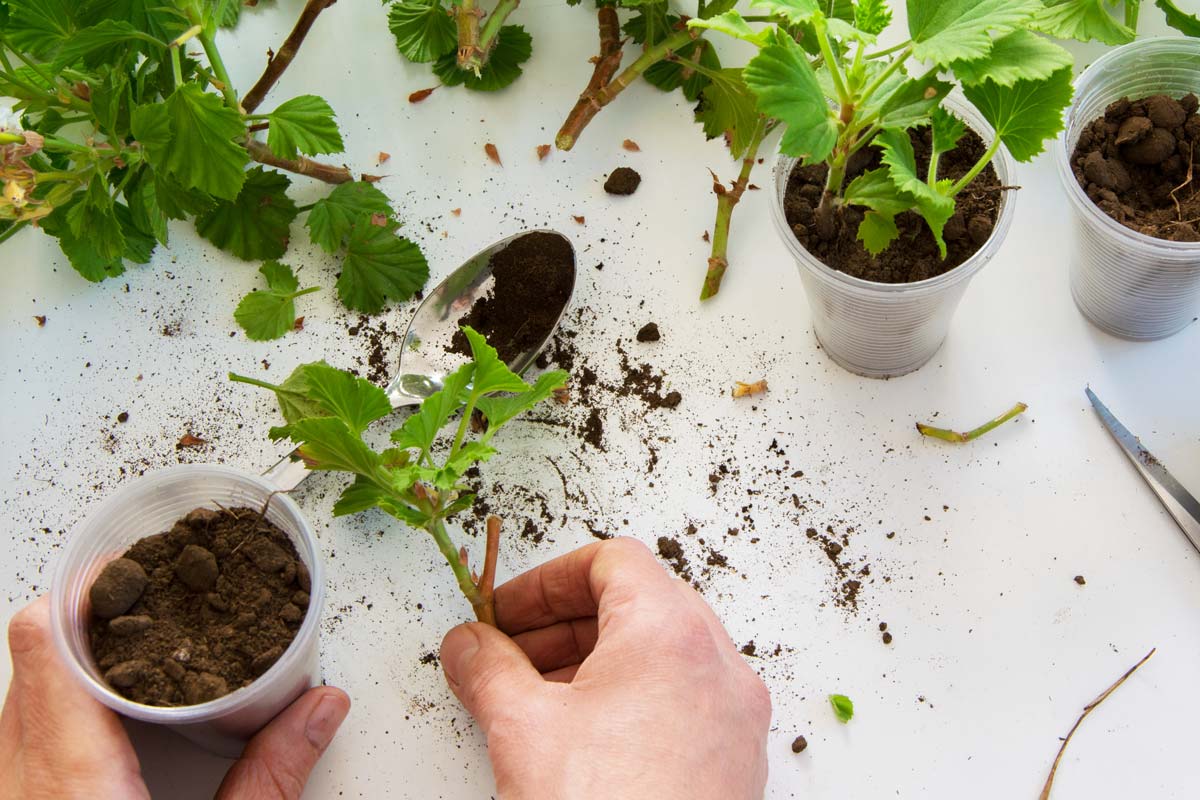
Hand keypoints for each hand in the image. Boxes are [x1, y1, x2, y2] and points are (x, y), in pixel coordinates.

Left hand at [0, 595, 349, 799]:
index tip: (120, 569)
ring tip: (127, 653)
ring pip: (15, 710)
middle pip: (27, 669)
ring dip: (63, 672)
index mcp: (71, 784)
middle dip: (83, 628)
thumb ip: (272, 774)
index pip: (43, 651)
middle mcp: (20, 788)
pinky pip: (14, 749)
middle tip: (144, 603)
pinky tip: (101, 724)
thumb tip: (322, 704)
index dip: (75, 597)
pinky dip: (54, 716)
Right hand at [440, 537, 770, 799]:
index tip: (504, 612)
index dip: (546, 579)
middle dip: (564, 622)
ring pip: (662, 653)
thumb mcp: (522, 728)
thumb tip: (468, 645)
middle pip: (639, 602)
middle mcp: (718, 664)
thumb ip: (487, 669)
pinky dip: (632, 699)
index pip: (613, 560)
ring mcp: (735, 716)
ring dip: (595, 661)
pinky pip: (684, 700)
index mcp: (671, 632)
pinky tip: (583, 740)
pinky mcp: (735, 762)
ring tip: (536, 699)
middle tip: (508, 652)